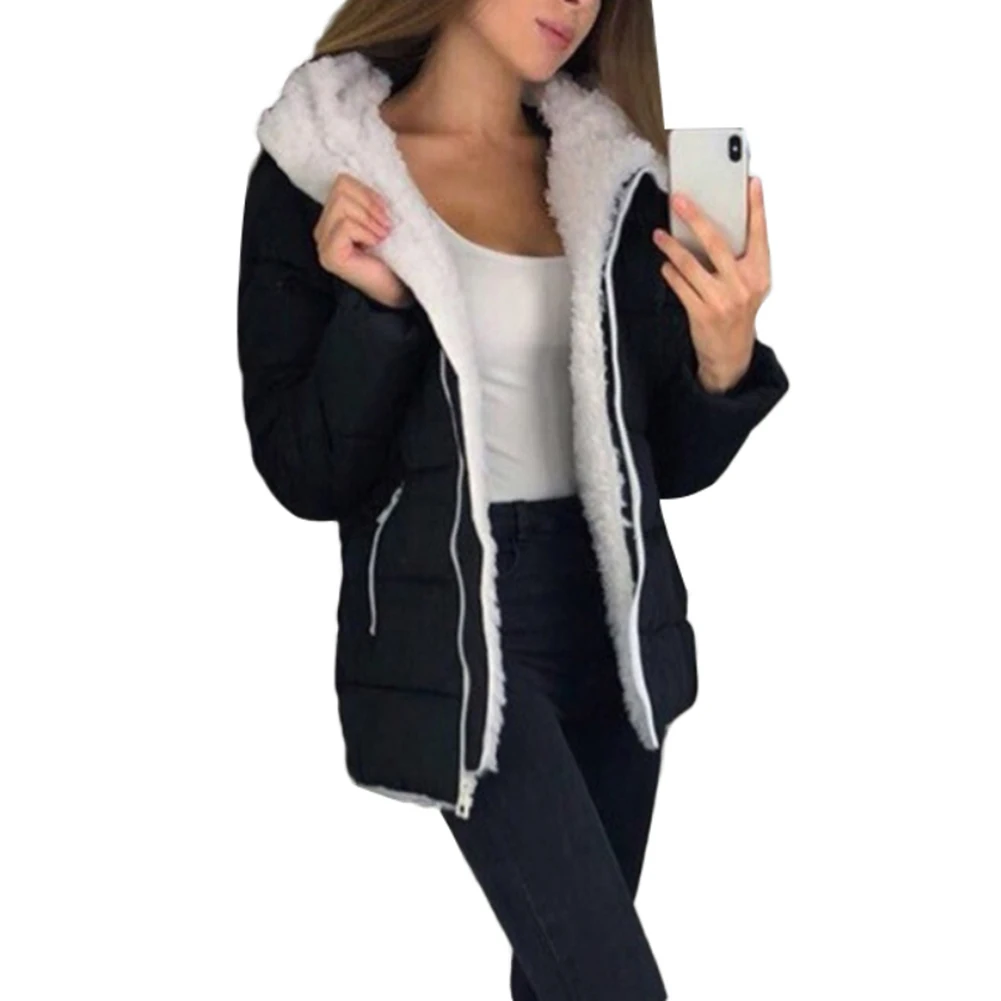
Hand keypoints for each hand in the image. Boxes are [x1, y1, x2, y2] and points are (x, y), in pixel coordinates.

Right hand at [314, 172, 414, 309]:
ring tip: (382, 236)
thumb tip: (382, 176)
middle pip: (341, 189)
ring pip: (342, 204)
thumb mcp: (385, 220)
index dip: (367, 192)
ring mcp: (323, 244)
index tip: (386, 211)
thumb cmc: (397, 257)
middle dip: (369, 204)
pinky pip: (345, 226)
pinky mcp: (330, 256)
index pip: (342, 182)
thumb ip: (374, 201)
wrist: (403, 291)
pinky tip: (375, 246)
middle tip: (386, 226)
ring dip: (369, 219)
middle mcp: (323, 229)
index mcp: (335, 217)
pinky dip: (365, 232)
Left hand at [652, 176, 771, 392]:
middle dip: (696, 218)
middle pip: (717, 243)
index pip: (759, 234)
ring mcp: (722, 301)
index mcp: (760, 273)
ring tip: (660, 235)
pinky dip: (670, 273)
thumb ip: (740, 258)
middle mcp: (743, 285)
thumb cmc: (738, 312)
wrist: (731, 355)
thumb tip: (719, 224)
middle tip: (680, 201)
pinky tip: (665, 264)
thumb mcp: (750, 285)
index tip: (751, 182)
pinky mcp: (702, 314)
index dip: (756, 207)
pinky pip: (680, 286)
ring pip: (691, 265)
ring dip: (672, 247)